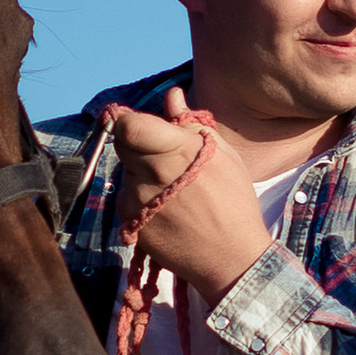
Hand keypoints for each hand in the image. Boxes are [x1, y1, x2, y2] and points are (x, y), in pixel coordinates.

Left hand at [111, 87, 275, 303]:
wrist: (231, 258)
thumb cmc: (232, 202)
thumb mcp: (222, 155)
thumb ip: (190, 124)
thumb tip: (172, 96)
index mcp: (175, 151)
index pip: (128, 125)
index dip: (129, 121)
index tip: (138, 124)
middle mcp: (150, 174)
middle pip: (122, 144)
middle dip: (138, 144)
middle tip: (163, 157)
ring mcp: (136, 201)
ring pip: (125, 171)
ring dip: (141, 172)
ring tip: (173, 189)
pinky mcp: (129, 222)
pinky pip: (126, 197)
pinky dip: (140, 197)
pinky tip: (167, 209)